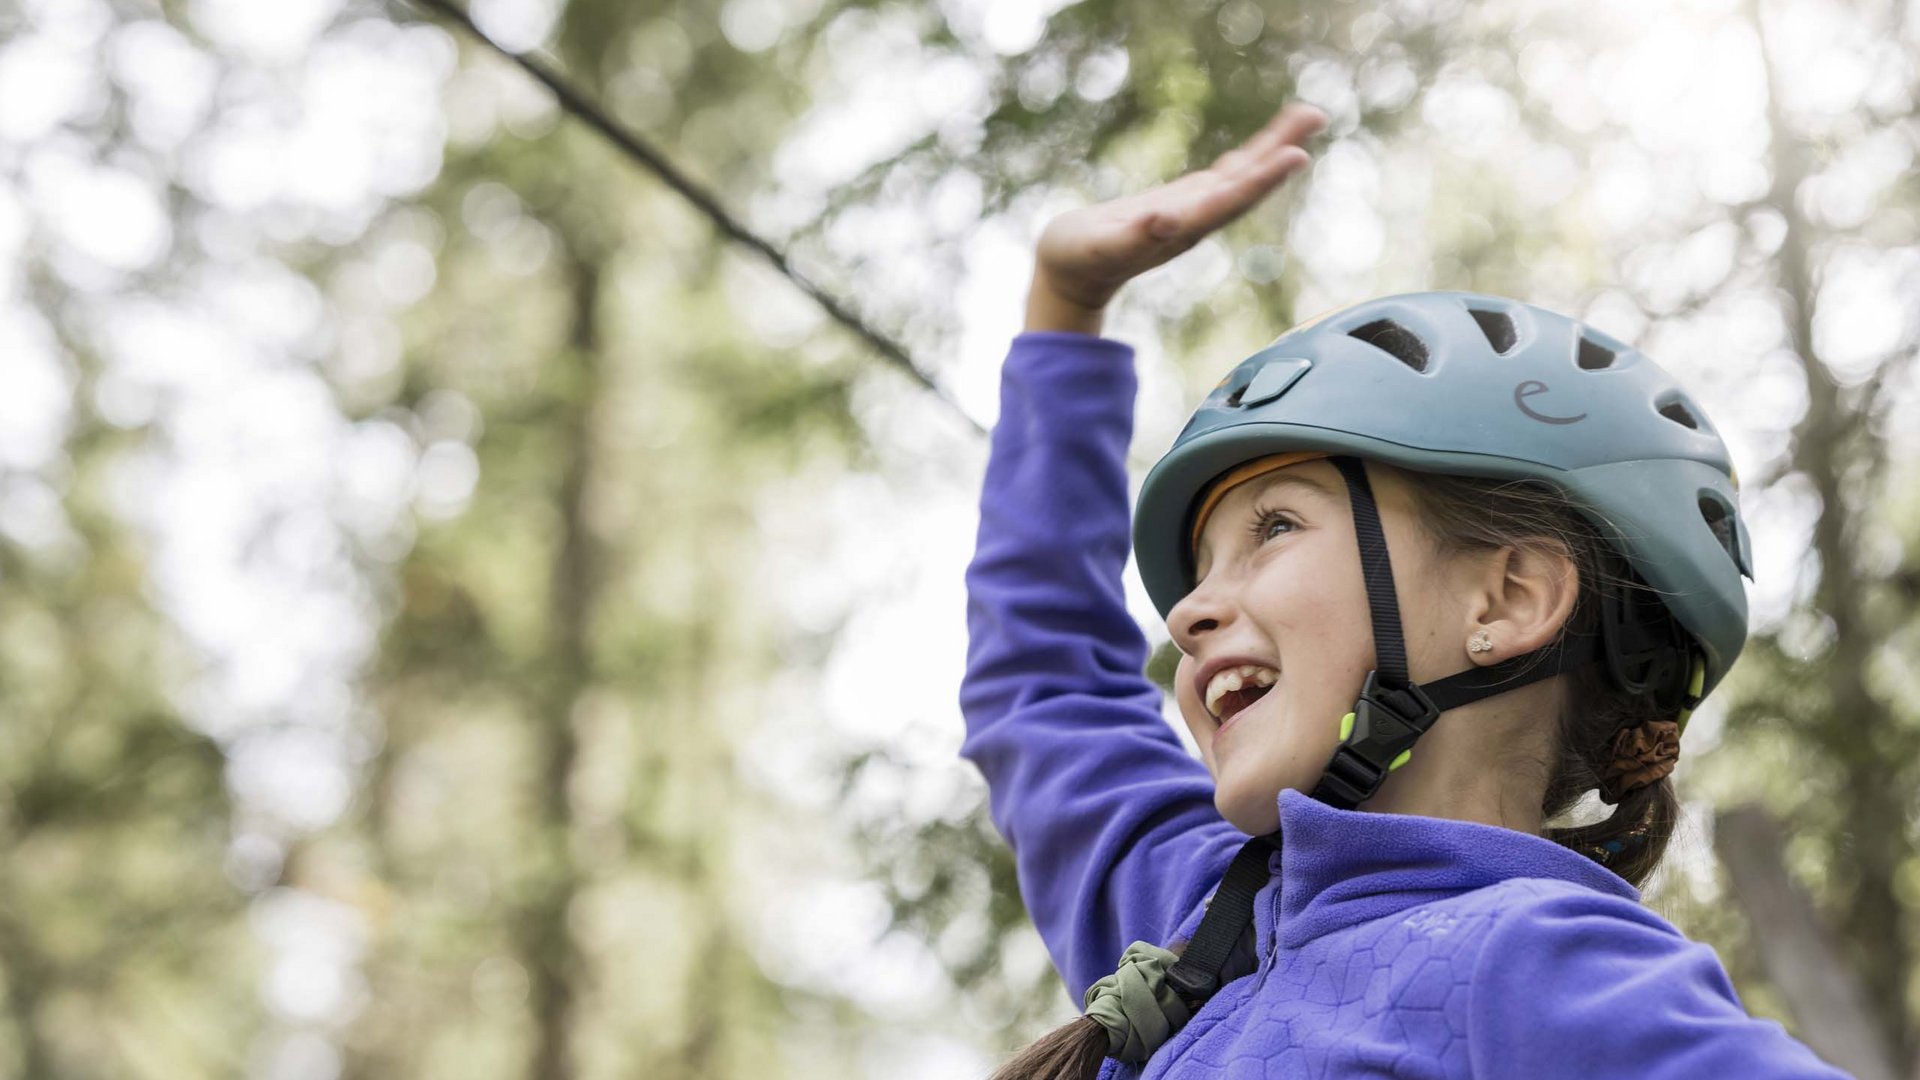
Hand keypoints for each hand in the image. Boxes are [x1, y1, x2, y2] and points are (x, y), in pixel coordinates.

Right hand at [1025, 103, 1327, 334]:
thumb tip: (1166, 220)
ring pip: (1242, 175)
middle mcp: (1196, 220)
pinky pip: (1223, 177)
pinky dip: (1247, 158)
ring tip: (1305, 115)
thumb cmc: (1077, 261)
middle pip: (1249, 183)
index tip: (1295, 154)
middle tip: (1316, 114)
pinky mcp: (1181, 205)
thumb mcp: (1100, 247)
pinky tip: (1261, 148)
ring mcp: (1192, 212)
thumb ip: (1133, 236)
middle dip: (1282, 150)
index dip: (1262, 178)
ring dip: (1274, 147)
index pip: (1230, 200)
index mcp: (1181, 229)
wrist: (1071, 276)